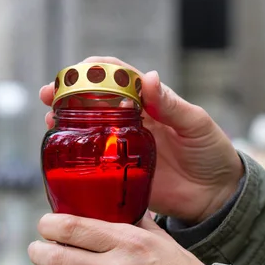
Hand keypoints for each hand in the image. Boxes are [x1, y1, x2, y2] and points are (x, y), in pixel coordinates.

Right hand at [40, 56, 243, 223]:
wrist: (215, 195)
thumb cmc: (210, 153)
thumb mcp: (196, 124)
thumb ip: (171, 105)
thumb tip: (148, 78)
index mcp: (150, 102)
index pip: (118, 77)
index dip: (95, 70)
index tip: (78, 70)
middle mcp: (130, 120)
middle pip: (93, 99)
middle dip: (68, 92)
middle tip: (49, 93)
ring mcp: (122, 144)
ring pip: (87, 126)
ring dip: (65, 119)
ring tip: (51, 119)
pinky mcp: (118, 170)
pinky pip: (92, 159)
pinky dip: (75, 151)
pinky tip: (62, 148)